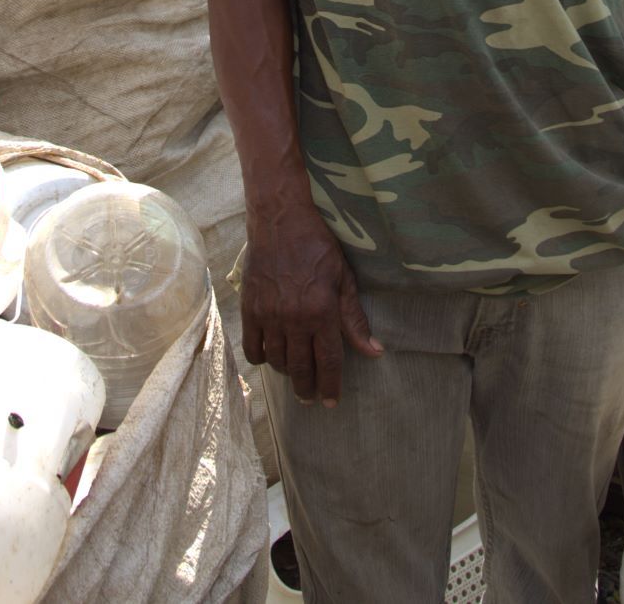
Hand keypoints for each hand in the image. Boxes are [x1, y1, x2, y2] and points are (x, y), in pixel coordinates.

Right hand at [240, 205, 383, 405]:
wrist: (281, 221)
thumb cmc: (318, 247)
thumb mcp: (344, 280)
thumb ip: (355, 319)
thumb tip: (373, 351)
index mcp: (321, 312)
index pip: (328, 362)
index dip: (331, 386)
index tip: (332, 402)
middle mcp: (294, 319)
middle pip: (300, 368)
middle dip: (308, 389)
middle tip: (311, 399)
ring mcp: (269, 315)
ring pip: (277, 361)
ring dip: (287, 374)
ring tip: (295, 376)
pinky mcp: (250, 308)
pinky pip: (252, 347)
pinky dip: (262, 358)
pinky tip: (271, 357)